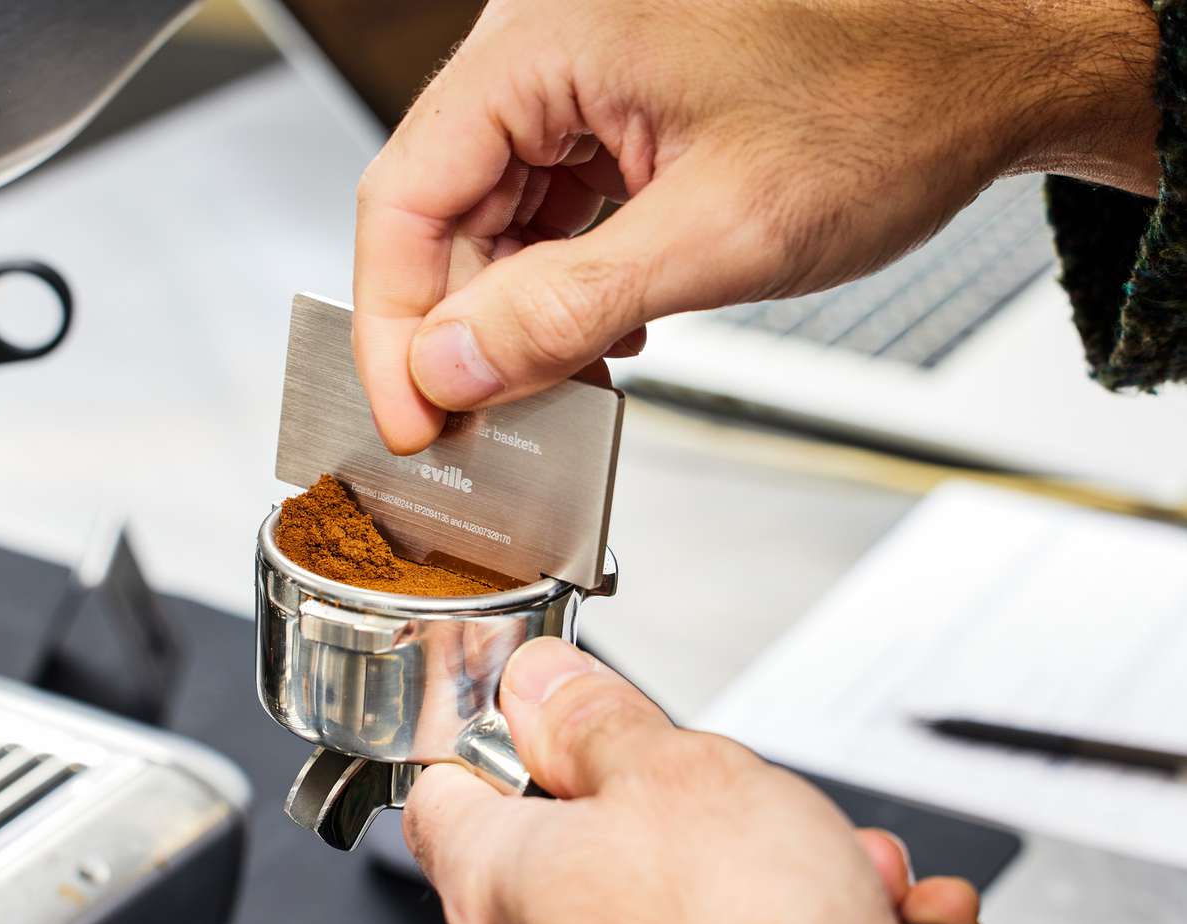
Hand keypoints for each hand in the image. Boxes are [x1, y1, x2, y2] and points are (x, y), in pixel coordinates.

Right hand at [354, 0, 1159, 453]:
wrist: (989, 67)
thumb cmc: (889, 106)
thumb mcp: (719, 233)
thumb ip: (566, 306)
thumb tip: (449, 369)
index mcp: (548, 39)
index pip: (407, 193)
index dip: (394, 324)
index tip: (410, 419)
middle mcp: (546, 42)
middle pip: (440, 205)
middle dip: (458, 327)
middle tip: (481, 424)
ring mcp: (580, 70)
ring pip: (492, 212)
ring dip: (514, 310)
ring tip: (559, 383)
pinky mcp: (615, 102)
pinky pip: (550, 201)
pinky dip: (561, 275)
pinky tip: (602, 328)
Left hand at [403, 638, 982, 923]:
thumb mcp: (676, 775)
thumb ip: (597, 720)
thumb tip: (541, 684)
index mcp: (499, 874)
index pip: (448, 780)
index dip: (499, 730)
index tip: (556, 708)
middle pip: (594, 831)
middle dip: (698, 802)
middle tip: (745, 794)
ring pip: (690, 894)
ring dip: (778, 867)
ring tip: (842, 871)